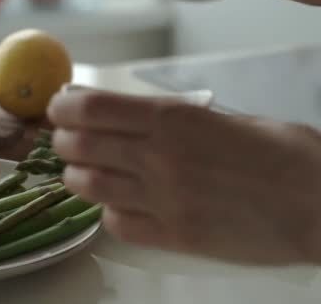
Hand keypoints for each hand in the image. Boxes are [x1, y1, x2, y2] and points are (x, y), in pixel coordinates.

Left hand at [48, 90, 320, 264]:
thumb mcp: (227, 119)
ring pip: (90, 186)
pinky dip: (108, 212)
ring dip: (76, 177)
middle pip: (81, 146)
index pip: (93, 108)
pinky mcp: (175, 235)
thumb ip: (178, 120)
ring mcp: (164, 199)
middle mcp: (159, 156)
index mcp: (174, 119)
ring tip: (79, 172)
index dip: (64, 108)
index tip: (58, 110)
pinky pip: (118, 224)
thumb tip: (138, 120)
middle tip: (65, 142)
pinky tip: (115, 205)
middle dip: (63, 142)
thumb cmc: (285, 155)